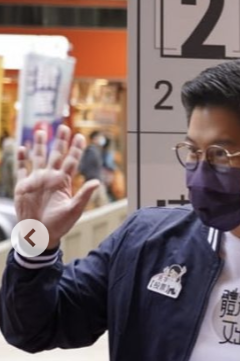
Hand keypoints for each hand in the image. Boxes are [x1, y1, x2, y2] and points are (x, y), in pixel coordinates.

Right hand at [14, 126, 100, 248]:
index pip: (71, 161)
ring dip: (40, 145)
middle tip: (63, 126)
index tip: (81, 136)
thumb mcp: (74, 210)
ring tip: (42, 130)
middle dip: (59, 141)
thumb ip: (84, 195)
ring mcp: (36, 180)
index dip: (76, 149)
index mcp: (63, 182)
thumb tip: (97, 182)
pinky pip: (21, 169)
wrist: (40, 234)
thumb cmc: (59, 224)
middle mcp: (50, 178)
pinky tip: (23, 147)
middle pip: (55, 154)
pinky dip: (22, 158)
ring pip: (38, 158)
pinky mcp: (23, 186)